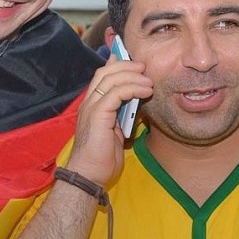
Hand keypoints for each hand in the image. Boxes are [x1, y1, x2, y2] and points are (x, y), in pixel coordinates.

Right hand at [67, 56, 152, 186]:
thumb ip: (120, 113)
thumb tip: (132, 100)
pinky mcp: (97, 114)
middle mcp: (89, 102)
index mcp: (92, 105)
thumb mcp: (115, 130)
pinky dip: (133, 88)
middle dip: (127, 66)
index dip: (118, 65)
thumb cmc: (102, 158)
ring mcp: (91, 107)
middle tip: (144, 68)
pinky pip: (116, 93)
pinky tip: (145, 92)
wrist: (89, 174)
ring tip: (149, 82)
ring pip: (111, 79)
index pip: (102, 76)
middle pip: (105, 72)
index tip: (136, 65)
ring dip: (133, 77)